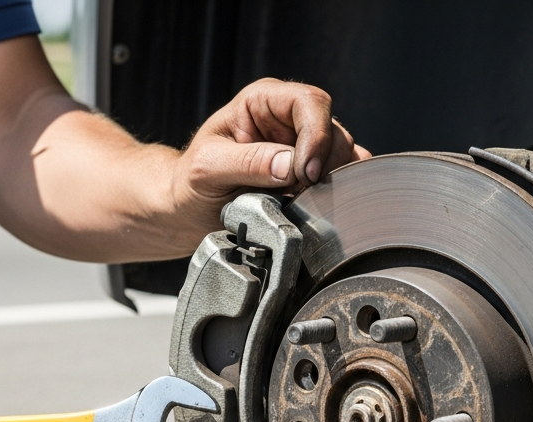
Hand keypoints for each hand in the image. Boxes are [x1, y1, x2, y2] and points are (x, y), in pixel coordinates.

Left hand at [170, 79, 370, 232]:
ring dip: (328, 181)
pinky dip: (338, 190)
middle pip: (332, 128)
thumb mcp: (207, 169)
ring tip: (298, 201)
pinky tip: (318, 204)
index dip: (315, 136)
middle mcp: (288, 117)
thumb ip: (247, 162)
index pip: (309, 102)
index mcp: (263, 100)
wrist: (191, 210)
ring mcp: (302, 144)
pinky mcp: (311, 171)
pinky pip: (341, 174)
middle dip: (323, 163)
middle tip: (300, 194)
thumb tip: (290, 166)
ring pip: (341, 154)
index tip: (305, 174)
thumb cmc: (192, 182)